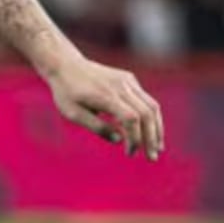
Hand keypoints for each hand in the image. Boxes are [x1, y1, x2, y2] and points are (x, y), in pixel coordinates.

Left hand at [47, 55, 164, 159]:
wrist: (66, 65)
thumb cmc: (66, 92)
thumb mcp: (73, 113)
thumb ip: (97, 127)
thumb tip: (120, 140)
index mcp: (106, 96)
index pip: (131, 119)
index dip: (135, 138)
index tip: (130, 153)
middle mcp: (121, 86)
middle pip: (147, 113)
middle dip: (152, 137)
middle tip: (152, 157)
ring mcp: (127, 81)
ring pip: (152, 106)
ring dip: (157, 128)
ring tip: (157, 147)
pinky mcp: (129, 79)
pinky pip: (146, 99)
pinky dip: (150, 117)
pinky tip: (148, 131)